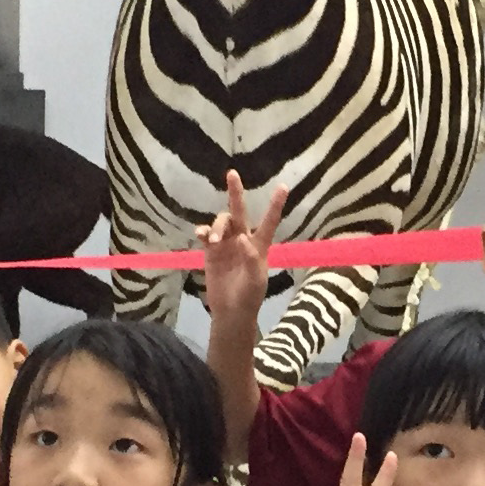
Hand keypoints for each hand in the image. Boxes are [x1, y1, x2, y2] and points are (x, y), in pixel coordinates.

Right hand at [201, 172, 284, 334]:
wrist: (231, 311)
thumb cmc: (249, 297)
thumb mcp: (256, 280)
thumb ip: (251, 258)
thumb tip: (242, 238)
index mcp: (259, 245)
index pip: (269, 221)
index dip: (275, 205)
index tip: (284, 186)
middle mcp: (242, 240)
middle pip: (240, 211)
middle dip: (236, 192)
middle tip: (232, 173)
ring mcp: (226, 244)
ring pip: (221, 222)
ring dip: (216, 226)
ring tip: (212, 240)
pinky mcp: (211, 252)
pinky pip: (205, 234)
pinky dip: (202, 231)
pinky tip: (200, 235)